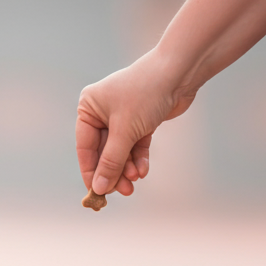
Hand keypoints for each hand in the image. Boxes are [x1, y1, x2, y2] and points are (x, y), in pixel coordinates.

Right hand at [76, 52, 195, 197]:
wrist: (179, 72)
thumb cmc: (146, 94)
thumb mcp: (124, 131)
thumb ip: (111, 162)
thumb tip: (99, 188)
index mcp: (89, 108)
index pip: (85, 147)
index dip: (91, 172)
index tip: (97, 193)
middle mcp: (103, 112)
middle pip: (104, 152)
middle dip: (114, 172)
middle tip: (123, 191)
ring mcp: (123, 116)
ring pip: (121, 151)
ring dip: (127, 167)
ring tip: (135, 181)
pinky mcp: (141, 121)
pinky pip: (136, 145)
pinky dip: (139, 158)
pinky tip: (143, 170)